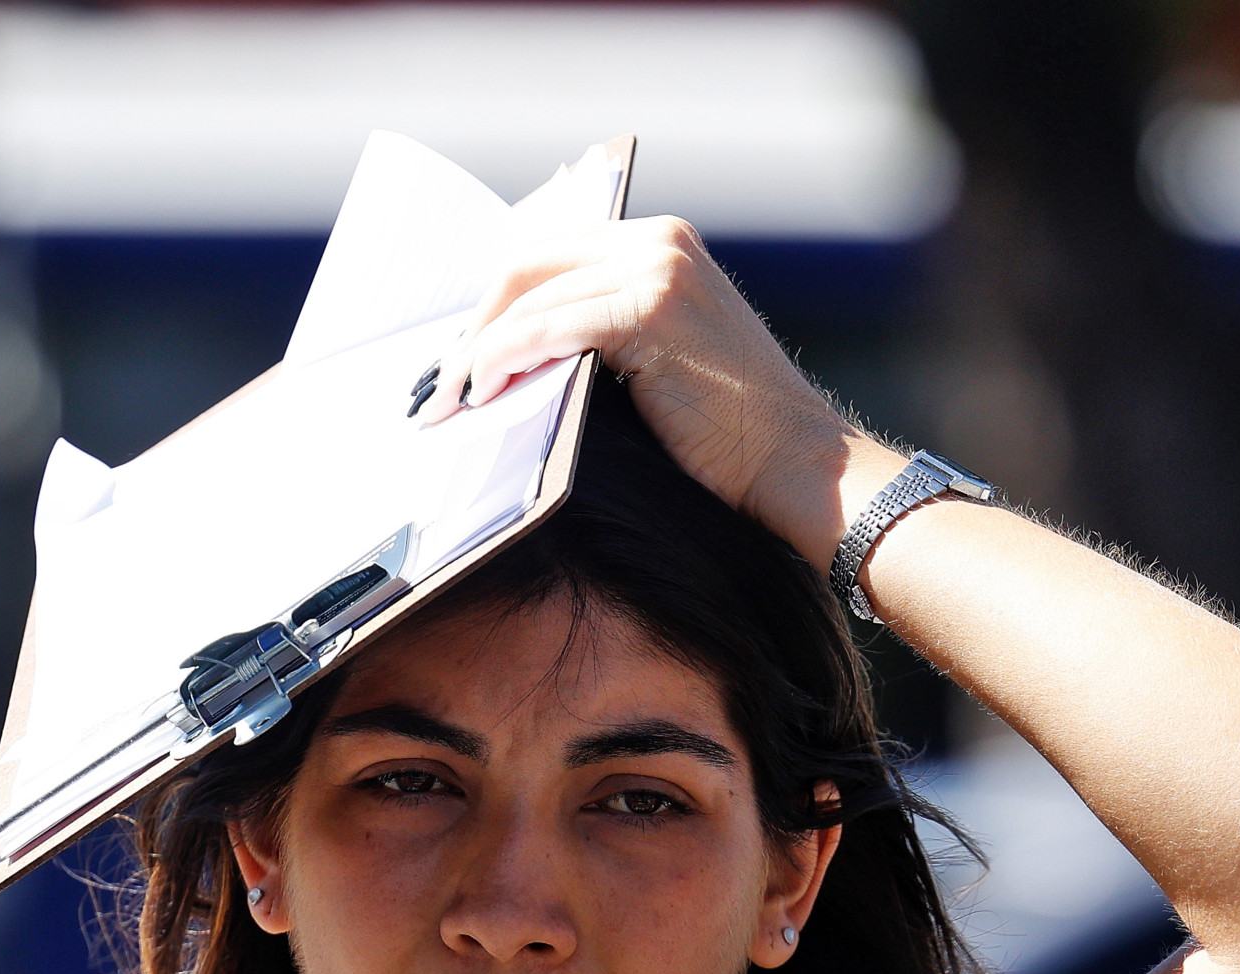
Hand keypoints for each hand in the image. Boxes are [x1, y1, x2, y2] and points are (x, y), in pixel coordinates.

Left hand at [411, 172, 889, 566]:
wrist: (797, 467)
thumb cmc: (730, 436)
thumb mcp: (656, 364)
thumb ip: (598, 335)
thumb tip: (509, 352)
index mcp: (661, 243)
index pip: (550, 253)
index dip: (495, 302)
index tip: (459, 353)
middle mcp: (659, 240)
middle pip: (528, 263)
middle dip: (475, 322)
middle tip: (442, 380)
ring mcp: (657, 268)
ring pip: (529, 295)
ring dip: (478, 350)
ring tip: (450, 399)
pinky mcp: (649, 307)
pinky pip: (546, 327)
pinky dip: (502, 359)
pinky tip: (481, 393)